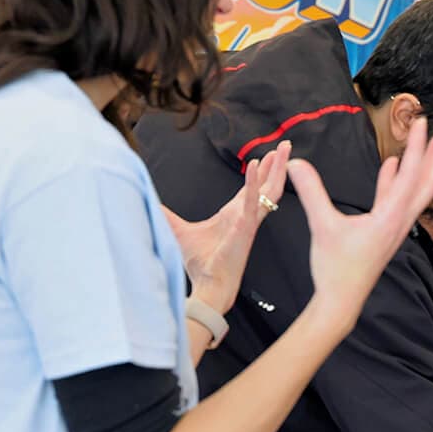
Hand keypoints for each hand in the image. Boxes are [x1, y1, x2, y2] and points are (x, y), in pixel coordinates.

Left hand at [165, 140, 288, 315]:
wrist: (208, 286)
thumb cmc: (199, 264)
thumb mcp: (178, 231)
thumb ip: (167, 215)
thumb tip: (147, 202)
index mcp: (235, 215)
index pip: (253, 188)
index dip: (262, 171)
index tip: (267, 155)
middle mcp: (246, 216)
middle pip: (267, 185)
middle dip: (277, 165)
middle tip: (285, 145)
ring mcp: (248, 221)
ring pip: (269, 190)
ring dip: (276, 169)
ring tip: (283, 150)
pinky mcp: (245, 227)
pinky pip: (252, 201)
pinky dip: (253, 182)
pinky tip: (254, 164)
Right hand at [287, 118, 432, 331]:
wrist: (341, 301)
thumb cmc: (335, 269)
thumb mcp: (322, 227)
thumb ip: (312, 193)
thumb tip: (295, 163)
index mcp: (390, 218)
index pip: (409, 177)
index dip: (417, 148)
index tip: (423, 123)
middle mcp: (400, 221)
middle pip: (426, 182)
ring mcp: (394, 227)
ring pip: (415, 191)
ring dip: (422, 165)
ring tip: (429, 142)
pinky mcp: (385, 231)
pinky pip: (396, 200)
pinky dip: (396, 181)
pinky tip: (392, 165)